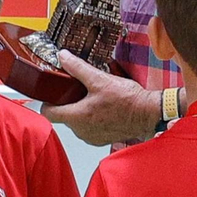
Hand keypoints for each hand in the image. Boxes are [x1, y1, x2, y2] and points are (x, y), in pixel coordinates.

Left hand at [42, 53, 160, 145]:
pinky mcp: (101, 139)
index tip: (52, 94)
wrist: (150, 114)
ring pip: (76, 123)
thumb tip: (63, 57)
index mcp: (76, 117)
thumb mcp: (100, 79)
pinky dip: (92, 119)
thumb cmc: (128, 100)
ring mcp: (91, 137)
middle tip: (77, 91)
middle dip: (67, 104)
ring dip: (81, 111)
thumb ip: (78, 68)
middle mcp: (80, 131)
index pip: (47, 113)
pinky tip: (102, 109)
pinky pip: (89, 129)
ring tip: (93, 99)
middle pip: (63, 116)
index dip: (47, 102)